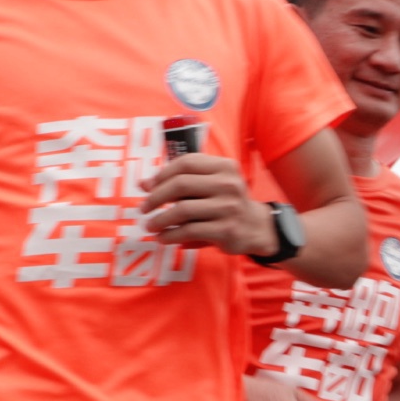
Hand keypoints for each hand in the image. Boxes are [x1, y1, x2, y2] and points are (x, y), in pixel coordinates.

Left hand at [142, 150, 272, 253]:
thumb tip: (143, 184)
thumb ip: (180, 182)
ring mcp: (228, 208)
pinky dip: (170, 235)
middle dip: (156, 197)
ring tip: (150, 226)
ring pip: (182, 210)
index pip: (186, 163)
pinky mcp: (226, 230)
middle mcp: (228, 184)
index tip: (148, 187)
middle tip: (144, 208)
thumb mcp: (209, 186)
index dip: (162, 174)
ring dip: (160, 219)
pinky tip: (163, 238)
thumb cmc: (225, 203)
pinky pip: (189, 231)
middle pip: (181, 184)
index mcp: (224, 167)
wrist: (255, 227)